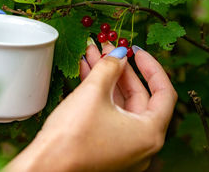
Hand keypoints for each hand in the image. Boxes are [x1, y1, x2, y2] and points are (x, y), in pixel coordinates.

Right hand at [7, 41, 176, 171]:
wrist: (44, 167)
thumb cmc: (72, 136)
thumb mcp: (94, 93)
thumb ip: (111, 67)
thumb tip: (119, 54)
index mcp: (150, 133)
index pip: (164, 92)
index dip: (151, 67)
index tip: (137, 50)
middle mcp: (142, 143)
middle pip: (139, 96)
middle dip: (121, 69)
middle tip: (108, 49)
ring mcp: (124, 147)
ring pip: (120, 104)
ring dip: (107, 78)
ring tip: (93, 55)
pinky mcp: (107, 148)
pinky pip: (109, 114)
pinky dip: (100, 94)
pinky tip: (87, 72)